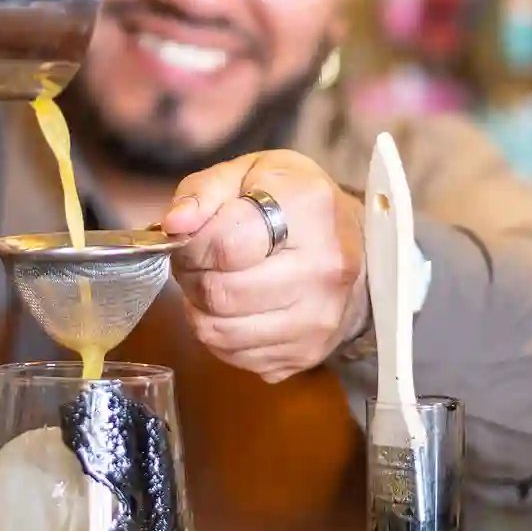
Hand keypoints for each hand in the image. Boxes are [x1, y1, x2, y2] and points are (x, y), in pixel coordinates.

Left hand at [161, 151, 364, 383]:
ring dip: (201, 310)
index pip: (224, 246)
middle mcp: (323, 269)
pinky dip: (221, 336)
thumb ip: (204, 191)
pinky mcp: (309, 353)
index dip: (191, 245)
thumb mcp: (250, 173)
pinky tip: (235, 309)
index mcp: (309, 210)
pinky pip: (236, 357)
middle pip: (220, 293)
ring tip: (215, 283)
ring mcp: (319, 318)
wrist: (356, 248)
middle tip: (198, 263)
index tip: (191, 238)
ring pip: (220, 332)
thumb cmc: (293, 203)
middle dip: (192, 277)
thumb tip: (175, 224)